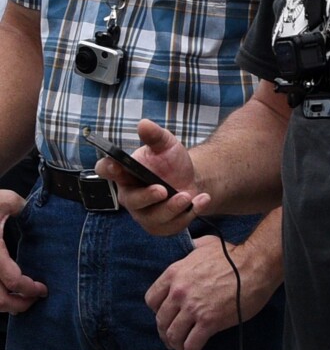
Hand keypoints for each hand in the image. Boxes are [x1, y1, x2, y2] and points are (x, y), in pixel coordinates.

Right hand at [0, 190, 46, 312]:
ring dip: (4, 306)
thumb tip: (39, 209)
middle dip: (19, 305)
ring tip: (20, 302)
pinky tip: (3, 295)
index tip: (43, 289)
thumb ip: (22, 207)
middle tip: (34, 300)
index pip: (13, 280)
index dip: (30, 289)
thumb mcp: (4, 201)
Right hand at [95, 119, 210, 235]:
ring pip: (154, 217)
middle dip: (147, 196)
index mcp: (125, 173)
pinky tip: (201, 200)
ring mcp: (145, 214)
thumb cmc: (170, 161)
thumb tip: (144, 123)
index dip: (107, 169)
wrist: (191, 178)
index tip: (115, 165)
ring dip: (173, 207)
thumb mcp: (166, 144)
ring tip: (188, 195)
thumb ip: (155, 135)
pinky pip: (172, 225)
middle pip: (132, 200)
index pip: (106, 170)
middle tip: (162, 190)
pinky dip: (190, 212)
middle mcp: (131, 195)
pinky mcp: (160, 226)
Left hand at [146, 235, 276, 349]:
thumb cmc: (234, 254)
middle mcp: (179, 291)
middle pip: (161, 320)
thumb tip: (189, 246)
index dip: (157, 309)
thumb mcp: (207, 244)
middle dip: (166, 331)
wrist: (256, 264)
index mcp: (176, 272)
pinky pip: (191, 345)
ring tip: (184, 348)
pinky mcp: (208, 321)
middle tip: (174, 336)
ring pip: (173, 335)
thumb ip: (193, 247)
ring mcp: (193, 307)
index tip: (167, 314)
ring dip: (177, 345)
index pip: (151, 299)